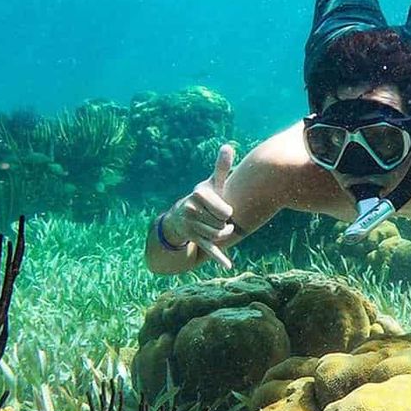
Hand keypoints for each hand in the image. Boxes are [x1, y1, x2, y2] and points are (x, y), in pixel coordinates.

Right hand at [162, 144, 235, 269]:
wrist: (182, 215)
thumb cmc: (205, 198)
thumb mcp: (212, 183)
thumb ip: (221, 167)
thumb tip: (228, 146)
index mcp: (198, 194)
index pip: (224, 210)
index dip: (226, 211)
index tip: (223, 209)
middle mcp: (190, 209)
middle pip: (222, 223)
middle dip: (225, 223)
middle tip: (219, 218)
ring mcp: (191, 225)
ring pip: (218, 235)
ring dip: (224, 234)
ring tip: (219, 227)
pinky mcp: (193, 239)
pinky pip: (208, 249)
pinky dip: (218, 257)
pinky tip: (228, 265)